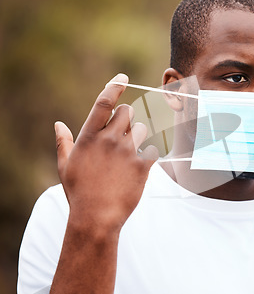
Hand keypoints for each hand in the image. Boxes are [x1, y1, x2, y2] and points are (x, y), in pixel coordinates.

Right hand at [55, 73, 158, 233]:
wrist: (97, 218)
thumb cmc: (79, 192)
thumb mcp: (65, 166)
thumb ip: (63, 142)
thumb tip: (58, 124)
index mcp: (88, 137)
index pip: (103, 103)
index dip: (114, 87)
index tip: (123, 78)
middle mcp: (109, 140)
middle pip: (128, 112)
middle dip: (127, 118)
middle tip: (122, 134)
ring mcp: (127, 152)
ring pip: (142, 128)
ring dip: (138, 136)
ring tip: (129, 154)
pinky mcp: (142, 165)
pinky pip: (153, 149)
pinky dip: (149, 154)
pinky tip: (139, 166)